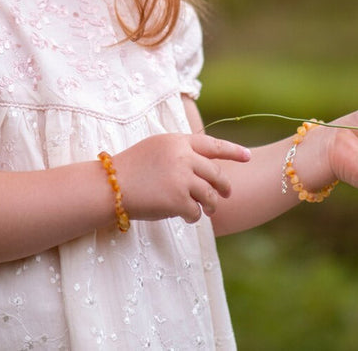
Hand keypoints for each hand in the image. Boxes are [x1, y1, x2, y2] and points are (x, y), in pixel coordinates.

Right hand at [113, 133, 251, 223]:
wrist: (109, 187)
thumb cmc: (129, 169)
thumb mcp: (155, 148)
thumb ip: (179, 151)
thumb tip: (203, 163)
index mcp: (178, 141)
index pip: (212, 145)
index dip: (233, 151)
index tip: (248, 156)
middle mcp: (183, 157)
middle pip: (216, 174)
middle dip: (224, 186)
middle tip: (225, 194)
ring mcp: (182, 178)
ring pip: (210, 195)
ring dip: (210, 205)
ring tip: (207, 210)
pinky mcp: (178, 200)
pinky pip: (196, 212)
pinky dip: (193, 216)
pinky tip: (186, 217)